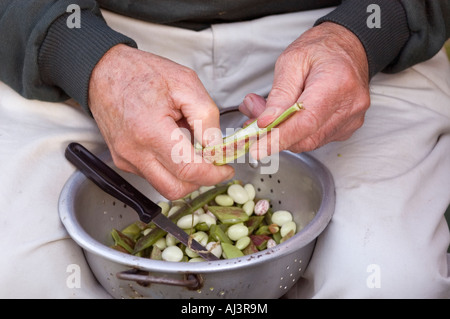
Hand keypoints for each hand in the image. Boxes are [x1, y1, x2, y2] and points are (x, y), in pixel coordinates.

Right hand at [88, 44, 233, 199]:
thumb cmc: (141, 73)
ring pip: (164, 186)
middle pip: (176, 189)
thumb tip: (217, 147)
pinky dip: (169, 168)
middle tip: (213, 164)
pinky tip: (172, 146)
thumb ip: (206, 117)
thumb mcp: (185, 83)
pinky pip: (152, 176)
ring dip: (184, 175)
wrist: (103, 72)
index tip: (225, 168)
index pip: (188, 170)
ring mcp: (126, 159)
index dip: (213, 175)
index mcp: (150, 132)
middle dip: (201, 181)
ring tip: (190, 147)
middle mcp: (134, 152)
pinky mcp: (123, 161)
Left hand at [239, 22, 369, 156]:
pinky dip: (295, 133)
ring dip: (282, 133)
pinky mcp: (347, 128)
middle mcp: (349, 106)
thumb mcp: (291, 61)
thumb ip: (279, 94)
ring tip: (264, 113)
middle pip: (306, 137)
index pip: (305, 122)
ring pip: (308, 142)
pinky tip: (284, 118)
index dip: (278, 138)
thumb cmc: (321, 49)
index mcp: (337, 83)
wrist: (349, 47)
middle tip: (252, 117)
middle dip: (274, 134)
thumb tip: (266, 122)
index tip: (257, 149)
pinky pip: (316, 138)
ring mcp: (351, 120)